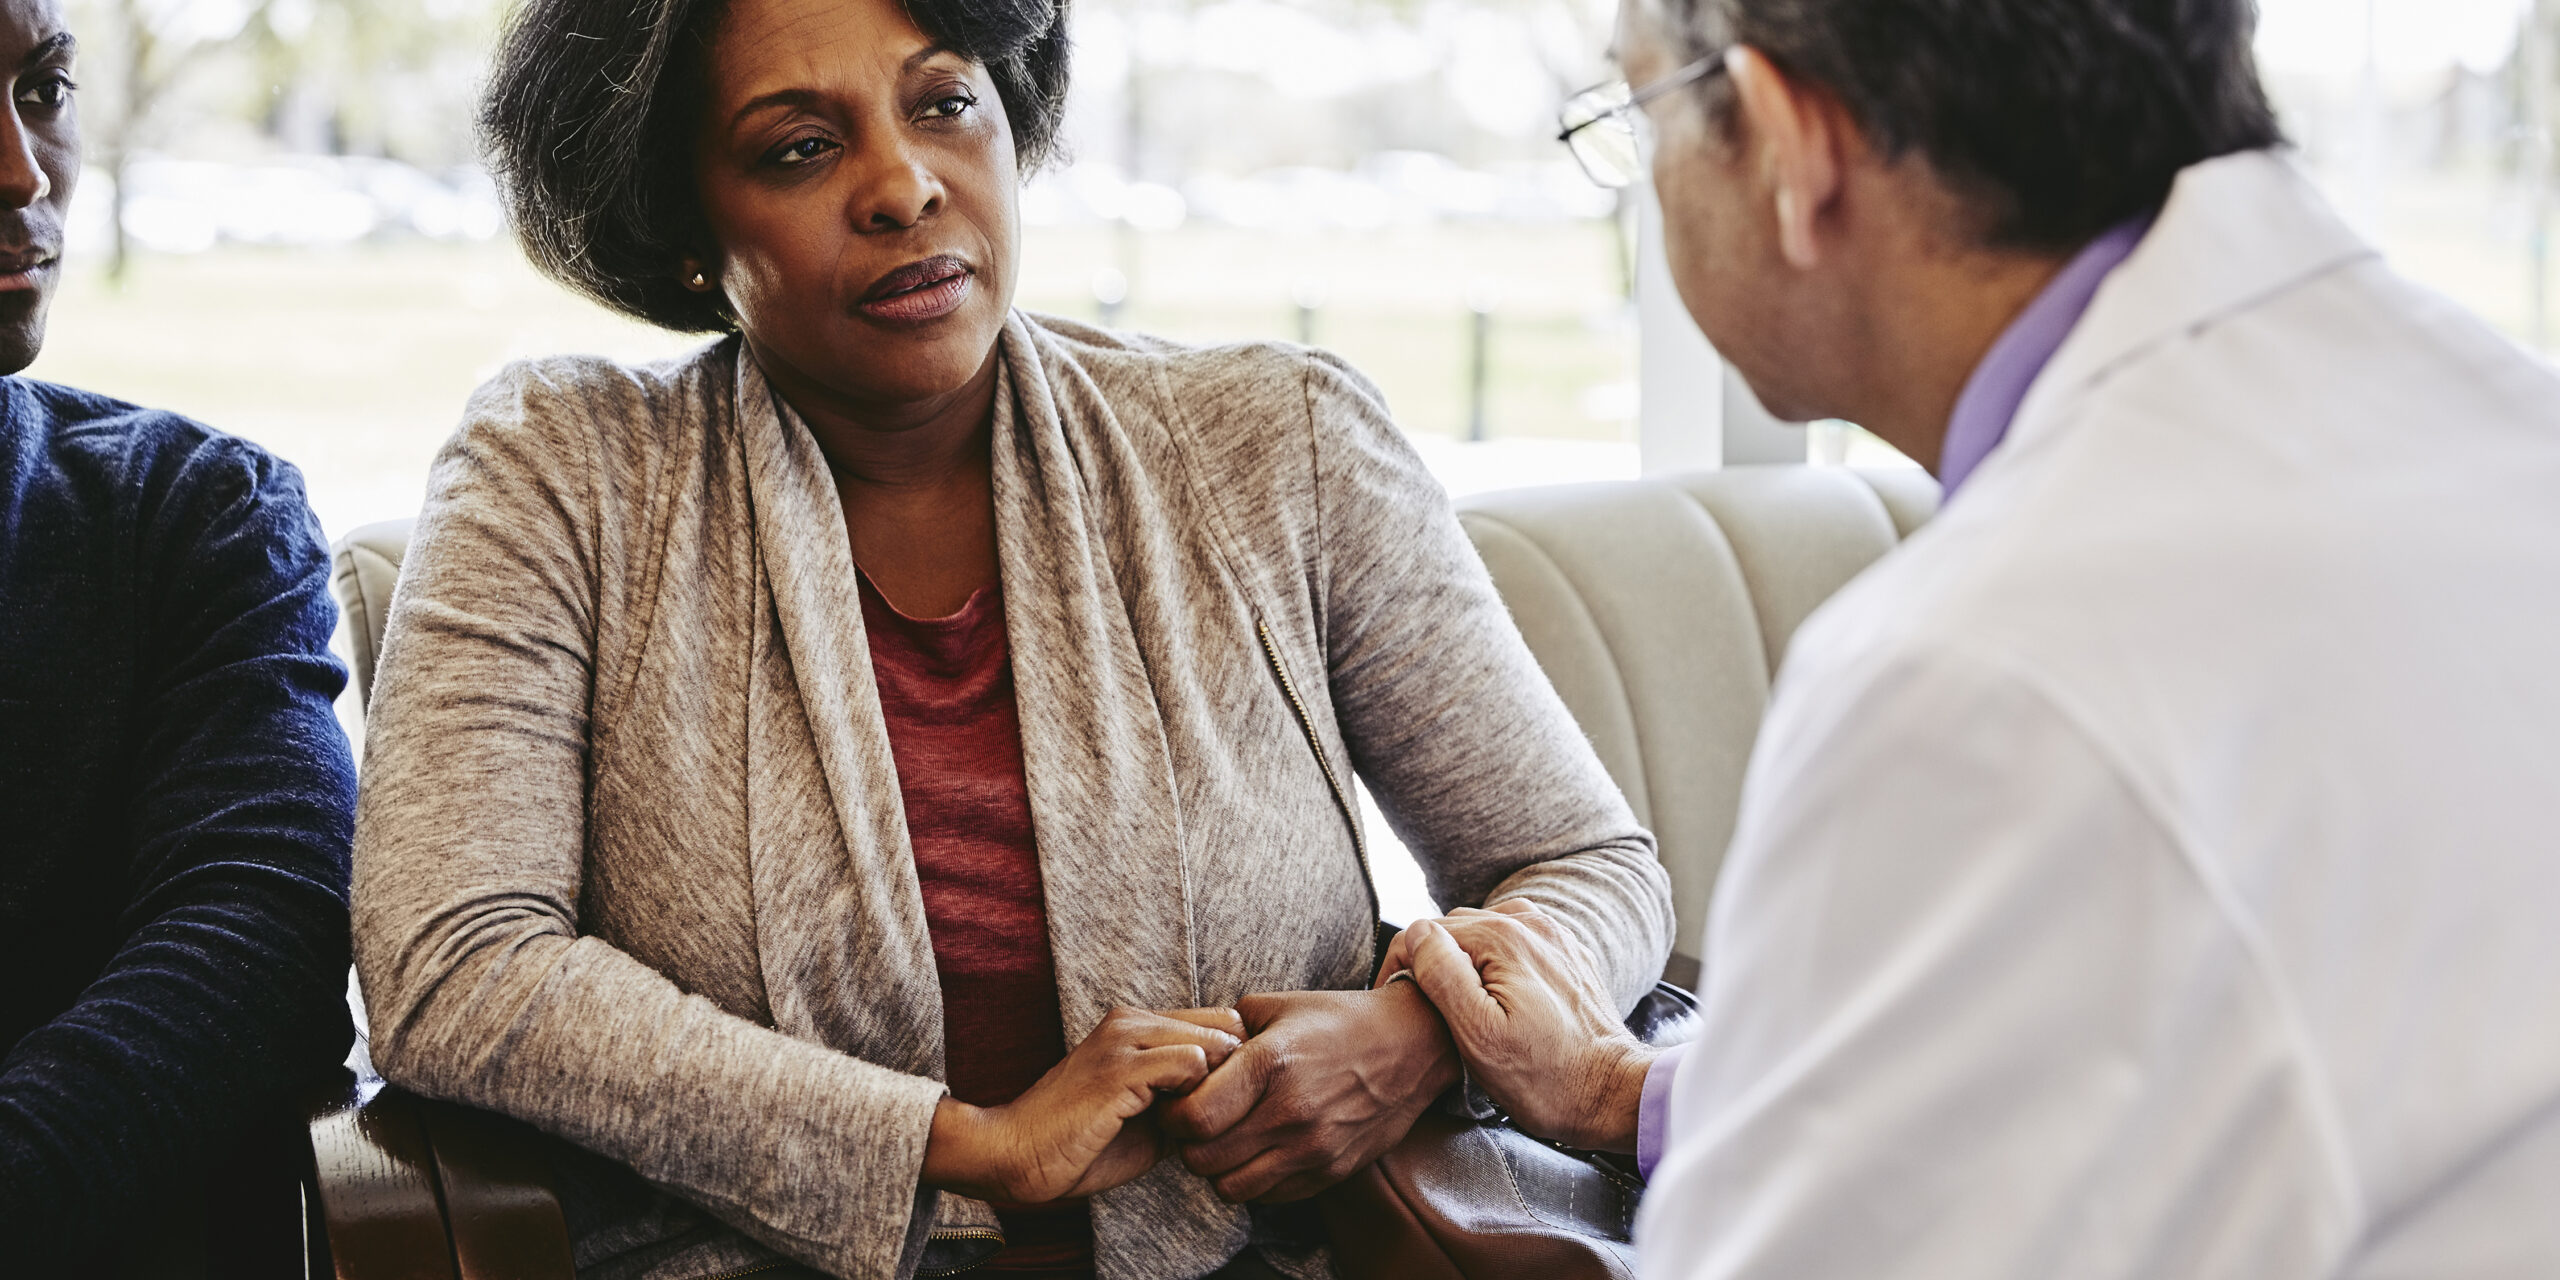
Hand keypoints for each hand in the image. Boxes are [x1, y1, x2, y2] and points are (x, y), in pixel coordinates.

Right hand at [922, 1006, 1244, 1203]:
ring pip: (1212, 1040)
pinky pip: (1190, 1063)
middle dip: (1239, 1071)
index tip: (1236, 1102)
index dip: (1236, 1062)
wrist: (1015, 1155)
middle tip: (1231, 1116)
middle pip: (1224, 1025)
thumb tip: (1237, 1101)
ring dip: (1221, 1086)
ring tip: (1207, 1124)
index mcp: (1134, 1025)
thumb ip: (1184, 1098)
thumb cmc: (1079, 1144)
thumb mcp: (1146, 1117)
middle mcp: (1130, 1020)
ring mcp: (1123, 1041)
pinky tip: (1184, 1128)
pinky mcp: (1119, 1069)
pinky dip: (1201, 1097)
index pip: (1216, 1021)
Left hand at [1160, 983, 1461, 1202]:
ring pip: (1231, 1187)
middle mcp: (1291, 1111)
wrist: (1412, 1045)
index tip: (1178, 1102)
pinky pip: (1269, 1195)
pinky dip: (1254, 1180)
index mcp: (1271, 1063)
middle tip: (1197, 1124)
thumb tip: (1188, 1052)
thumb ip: (1226, 1030)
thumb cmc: (1341, 1021)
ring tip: (1227, 1141)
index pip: (1194, 1117)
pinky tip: (1260, 1151)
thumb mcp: (1279, 1006)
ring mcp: (1313, 1147)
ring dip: (1219, 1168)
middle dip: (1189, 1144)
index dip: (1173, 1114)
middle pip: (1204, 1159)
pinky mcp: (1331, 1170)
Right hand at [1395, 901, 1655, 1152]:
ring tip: (1460, 1006)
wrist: (1614, 1094)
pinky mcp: (1568, 957)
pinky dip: (1497, 962)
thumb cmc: (1546, 1078)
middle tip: (1426, 1013)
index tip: (1396, 1005)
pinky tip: (1497, 997)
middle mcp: (1531, 924)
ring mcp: (1554, 937)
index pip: (1424, 932)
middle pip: (1455, 929)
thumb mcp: (1478, 1036)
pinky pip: (1517, 944)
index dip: (1401, 968)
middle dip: (1432, 962)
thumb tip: (1417, 935)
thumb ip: (1442, 975)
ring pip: (1485, 933)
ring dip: (1465, 961)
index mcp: (1503, 937)